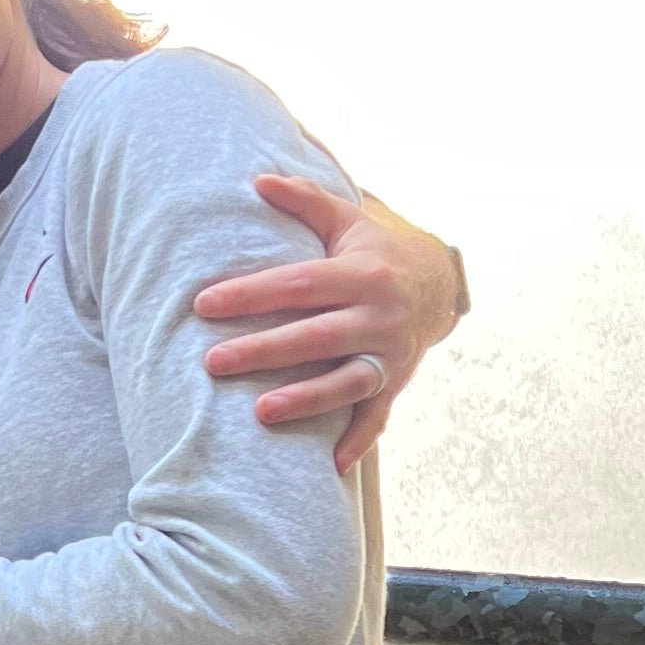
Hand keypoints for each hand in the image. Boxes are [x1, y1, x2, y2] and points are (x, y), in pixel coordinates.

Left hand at [194, 180, 464, 476]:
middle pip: (316, 337)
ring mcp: (391, 354)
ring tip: (260, 414)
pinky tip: (330, 465)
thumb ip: (305, 199)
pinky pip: (377, 418)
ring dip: (306, 401)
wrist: (441, 282)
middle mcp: (380, 316)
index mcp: (363, 273)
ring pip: (347, 382)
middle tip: (212, 363)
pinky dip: (357, 442)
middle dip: (264, 351)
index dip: (251, 294)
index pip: (298, 285)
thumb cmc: (376, 249)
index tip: (204, 305)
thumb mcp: (347, 219)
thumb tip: (258, 180)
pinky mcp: (397, 383)